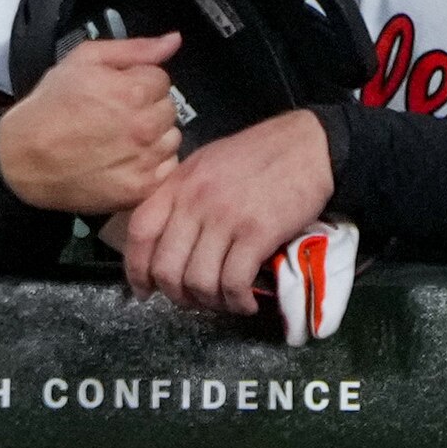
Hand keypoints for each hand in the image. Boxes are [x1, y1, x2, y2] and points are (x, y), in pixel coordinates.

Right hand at [0, 35, 182, 215]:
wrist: (22, 159)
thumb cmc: (50, 106)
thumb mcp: (84, 60)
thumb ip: (134, 49)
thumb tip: (173, 41)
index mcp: (134, 91)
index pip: (161, 80)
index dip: (139, 83)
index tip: (118, 92)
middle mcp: (144, 126)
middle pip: (168, 109)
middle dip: (147, 108)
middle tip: (117, 116)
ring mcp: (144, 160)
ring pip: (170, 139)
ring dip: (153, 137)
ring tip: (120, 139)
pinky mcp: (140, 188)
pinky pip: (166, 169)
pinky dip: (151, 164)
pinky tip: (125, 160)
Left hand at [121, 109, 336, 313]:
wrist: (310, 145)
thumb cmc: (261, 154)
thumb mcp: (208, 163)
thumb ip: (183, 195)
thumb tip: (168, 238)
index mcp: (179, 182)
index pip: (140, 232)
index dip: (136, 269)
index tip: (145, 290)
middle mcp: (195, 201)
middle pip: (165, 267)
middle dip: (177, 295)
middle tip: (194, 300)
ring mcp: (225, 218)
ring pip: (198, 281)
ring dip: (209, 302)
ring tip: (224, 301)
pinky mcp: (257, 233)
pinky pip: (233, 283)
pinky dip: (236, 302)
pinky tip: (246, 303)